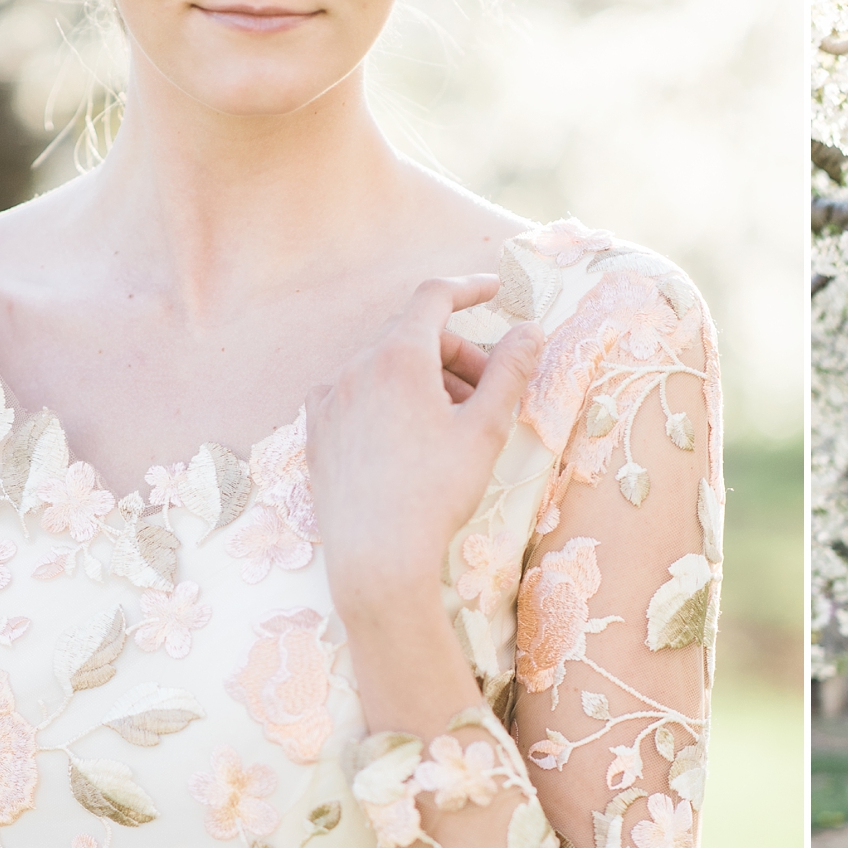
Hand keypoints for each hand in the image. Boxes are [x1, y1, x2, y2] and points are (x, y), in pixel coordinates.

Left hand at [306, 275, 544, 632]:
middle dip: (456, 355)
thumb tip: (531, 330)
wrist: (376, 559)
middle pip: (413, 337)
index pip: (434, 297)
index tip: (494, 291)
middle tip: (487, 396)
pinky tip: (410, 443)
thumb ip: (510, 372)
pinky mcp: (316, 430)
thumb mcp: (486, 431)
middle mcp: (354, 367)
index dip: (469, 288)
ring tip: (451, 427)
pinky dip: (390, 401)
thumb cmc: (436, 495)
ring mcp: (329, 398)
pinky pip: (358, 395)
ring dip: (425, 381)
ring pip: (385, 367)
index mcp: (397, 357)